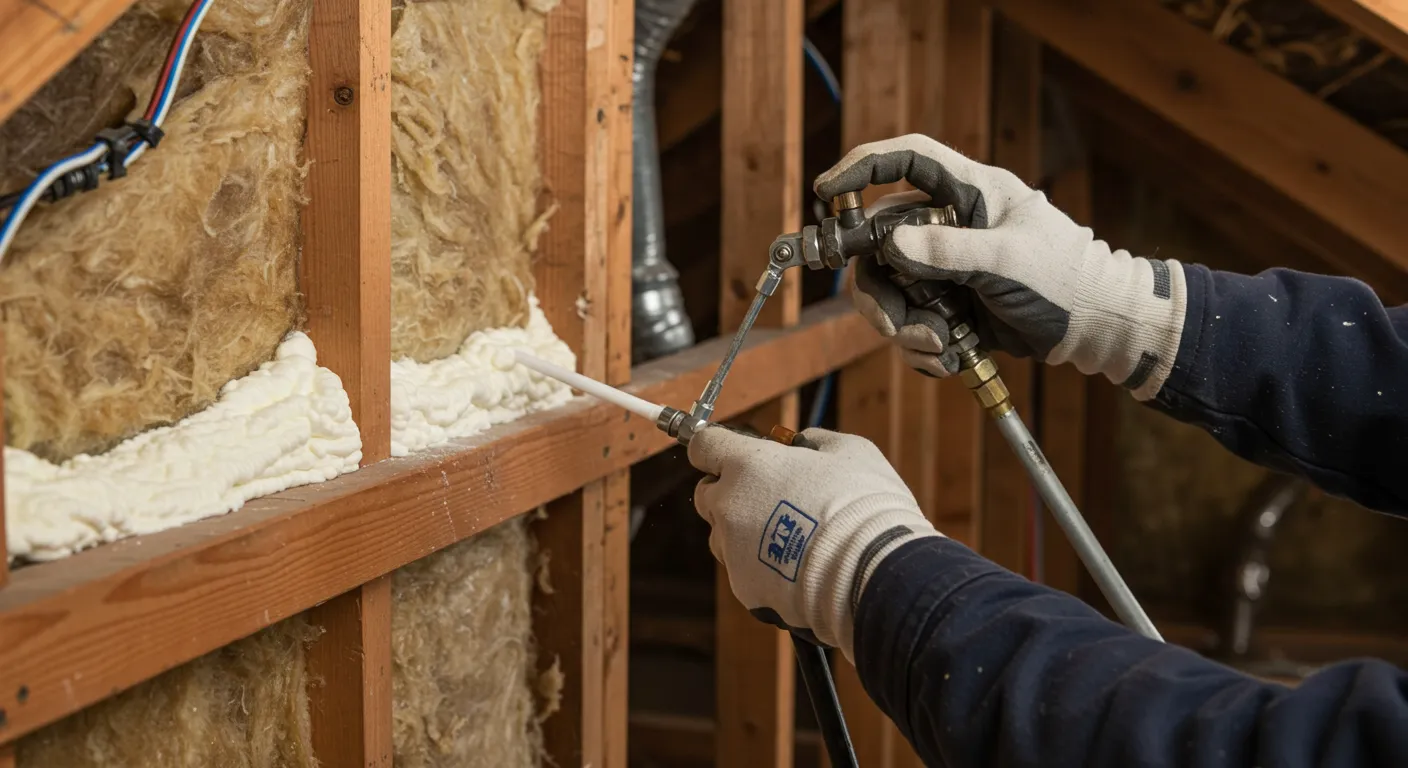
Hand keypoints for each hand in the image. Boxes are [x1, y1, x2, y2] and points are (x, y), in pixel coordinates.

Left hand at [688, 425, 939, 658]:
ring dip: (742, 532)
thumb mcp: (849, 450)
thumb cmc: (863, 503)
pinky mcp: (745, 587)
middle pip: (707, 494)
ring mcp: (733, 550)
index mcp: (747, 465)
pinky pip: (743, 570)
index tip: (730, 451)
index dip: (715, 447)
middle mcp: (729, 506)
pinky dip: (761, 566)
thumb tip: (802, 444)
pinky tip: (796, 566)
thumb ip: (814, 441)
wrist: (871, 571)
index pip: (704, 446)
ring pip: (722, 536)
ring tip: (787, 537)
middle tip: (767, 496)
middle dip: (728, 492)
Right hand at [817, 134, 1187, 399]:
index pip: (906, 160)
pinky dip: (918, 345)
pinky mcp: (947, 303)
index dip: (861, 166)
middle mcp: (949, 225)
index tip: (825, 190)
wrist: (1097, 328)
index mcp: (970, 193)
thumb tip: (890, 243)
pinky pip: (908, 319)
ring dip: (900, 325)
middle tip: (895, 326)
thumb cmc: (1067, 281)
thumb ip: (949, 251)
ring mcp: (945, 266)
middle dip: (879, 290)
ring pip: (887, 288)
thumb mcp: (1009, 261)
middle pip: (878, 243)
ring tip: (937, 347)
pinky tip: (948, 357)